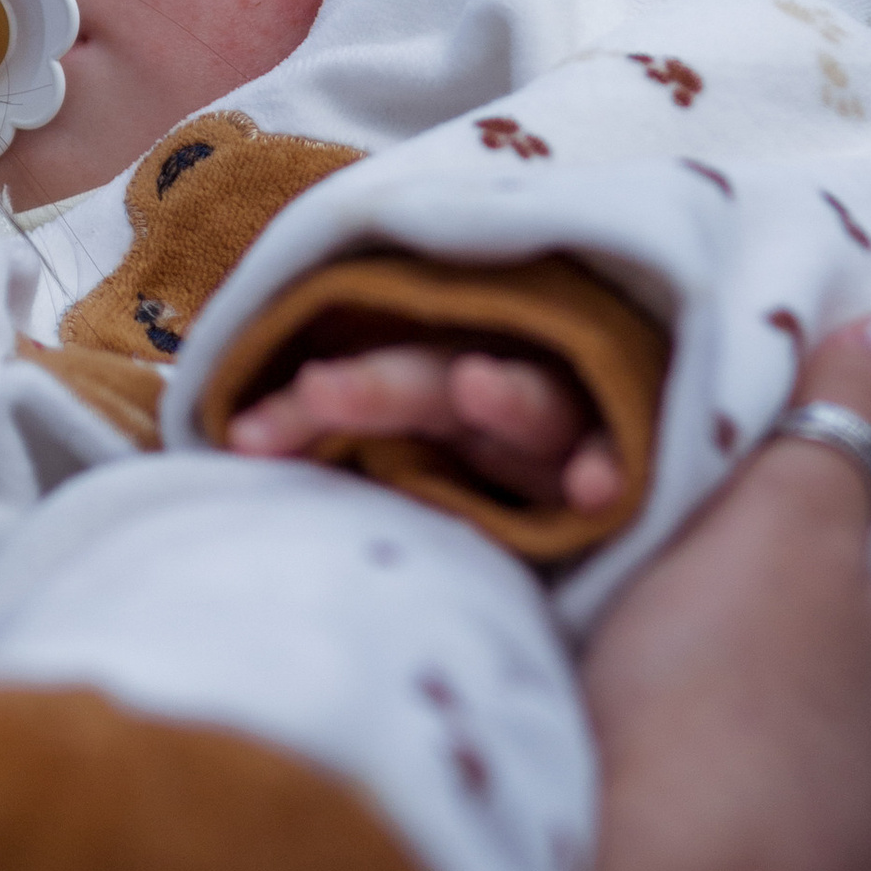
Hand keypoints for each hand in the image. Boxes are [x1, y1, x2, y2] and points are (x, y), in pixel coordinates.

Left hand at [225, 343, 624, 517]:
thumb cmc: (478, 475)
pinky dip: (609, 463)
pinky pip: (621, 454)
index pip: (360, 384)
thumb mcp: (409, 463)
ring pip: (536, 403)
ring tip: (474, 388)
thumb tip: (240, 468)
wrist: (610, 480)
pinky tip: (594, 489)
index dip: (306, 409)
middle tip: (320, 389)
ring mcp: (568, 423)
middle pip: (434, 380)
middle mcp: (499, 394)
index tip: (244, 438)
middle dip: (378, 386)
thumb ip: (349, 463)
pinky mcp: (630, 458)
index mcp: (434, 387)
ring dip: (508, 398)